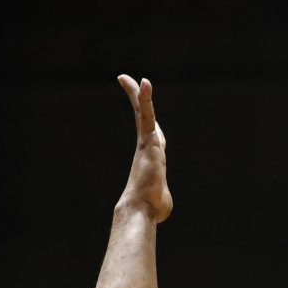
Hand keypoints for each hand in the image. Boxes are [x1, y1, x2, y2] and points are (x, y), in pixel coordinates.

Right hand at [117, 74, 171, 220]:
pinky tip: (144, 83)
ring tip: (125, 78)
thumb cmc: (151, 209)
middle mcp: (147, 147)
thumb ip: (161, 196)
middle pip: (144, 117)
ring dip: (136, 94)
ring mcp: (147, 143)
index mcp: (151, 157)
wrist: (142, 208)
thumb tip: (161, 207)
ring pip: (143, 113)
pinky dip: (145, 99)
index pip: (151, 131)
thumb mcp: (161, 201)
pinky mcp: (148, 140)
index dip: (147, 116)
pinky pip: (148, 116)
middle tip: (125, 81)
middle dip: (136, 99)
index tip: (141, 106)